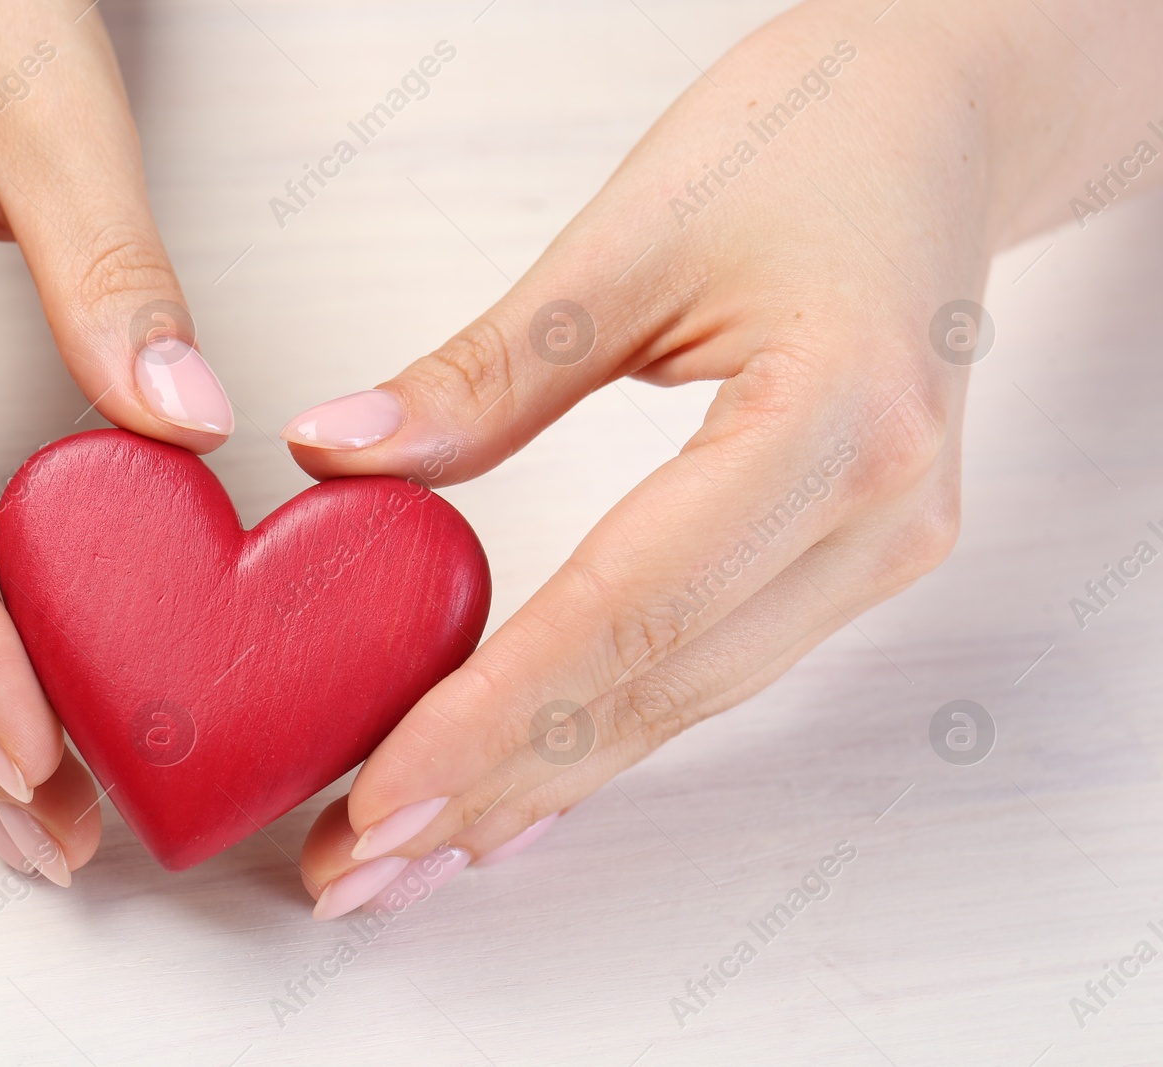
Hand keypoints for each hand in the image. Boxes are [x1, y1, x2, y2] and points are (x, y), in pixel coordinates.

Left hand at [284, 0, 1162, 916]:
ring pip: (679, 704)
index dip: (494, 718)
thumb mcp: (628, 236)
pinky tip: (525, 792)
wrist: (935, 120)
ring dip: (539, 785)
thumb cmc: (809, 136)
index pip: (628, 612)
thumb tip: (344, 453)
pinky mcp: (851, 555)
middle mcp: (877, 516)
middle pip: (651, 690)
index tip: (383, 791)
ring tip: (412, 848)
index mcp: (835, 422)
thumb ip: (485, 370)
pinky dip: (603, 734)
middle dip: (492, 788)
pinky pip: (708, 670)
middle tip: (362, 864)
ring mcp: (878, 550)